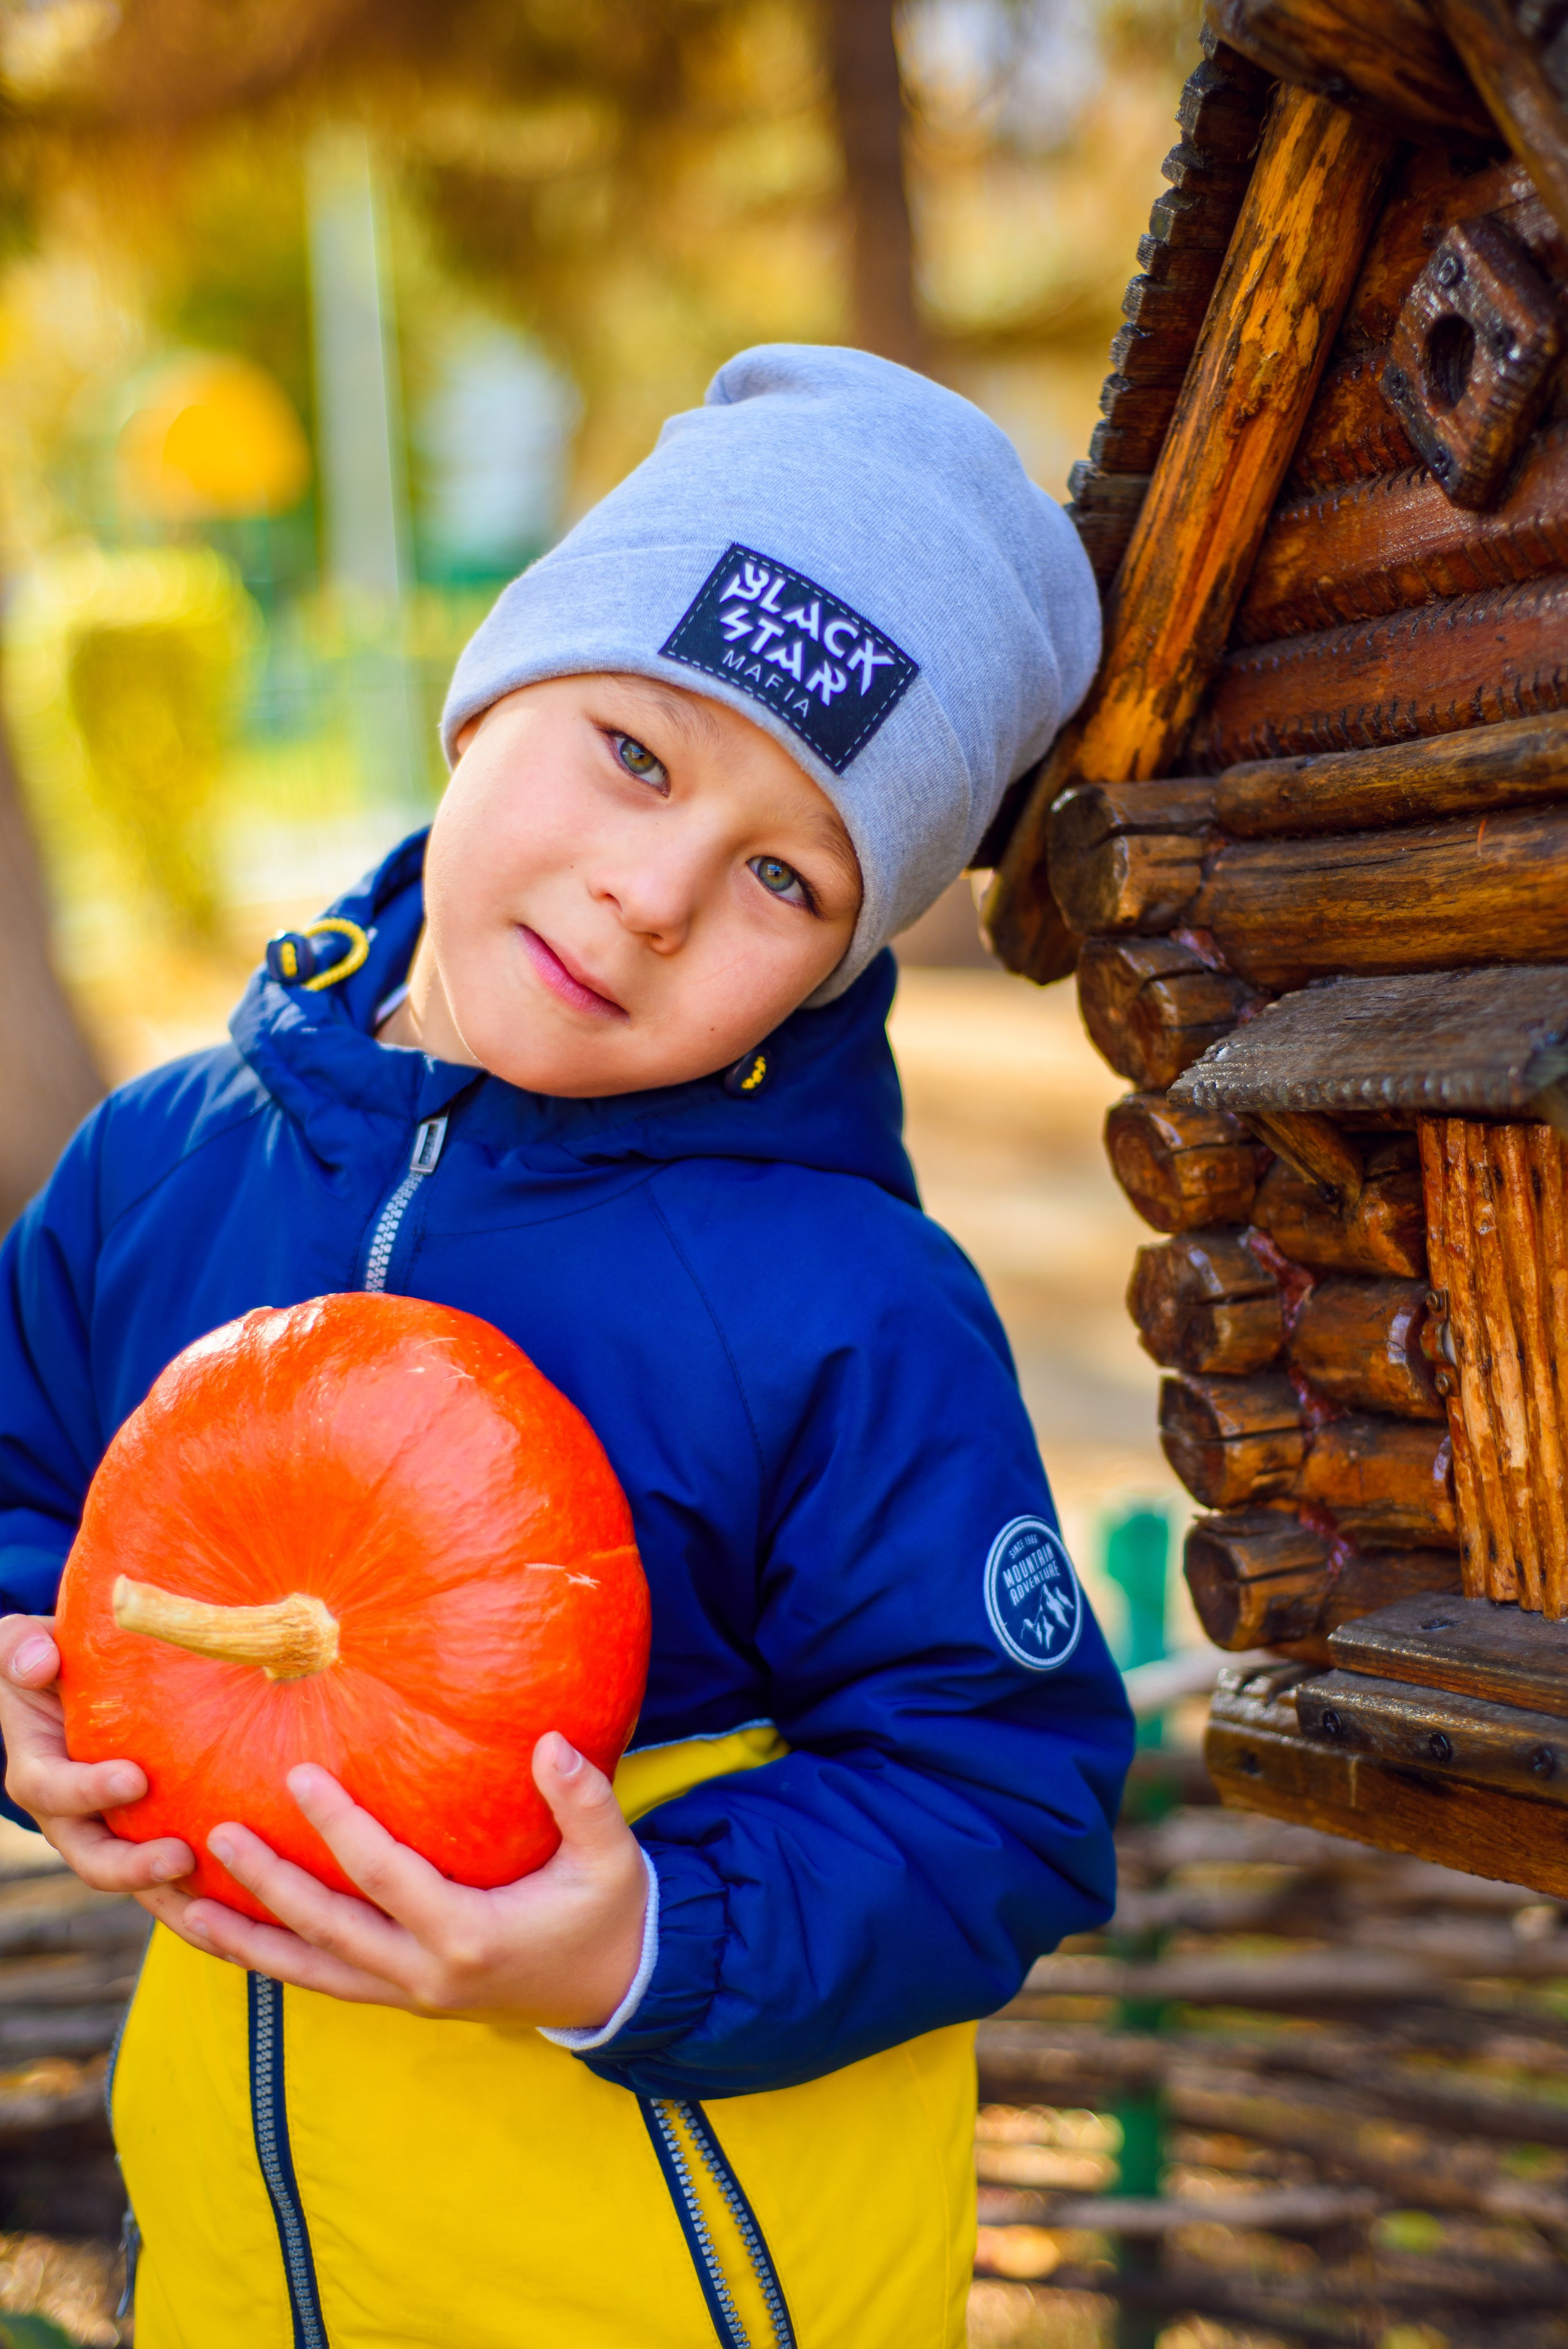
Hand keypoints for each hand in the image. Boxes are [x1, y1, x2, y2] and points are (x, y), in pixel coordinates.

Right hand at [0, 1615, 195, 1926]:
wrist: (71, 1686)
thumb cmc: (47, 1662)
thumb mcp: (22, 1646)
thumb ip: (23, 1650)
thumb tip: (40, 1661)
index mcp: (39, 1771)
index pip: (53, 1791)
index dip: (88, 1790)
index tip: (134, 1778)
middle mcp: (71, 1815)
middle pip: (94, 1858)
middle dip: (133, 1867)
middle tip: (180, 1857)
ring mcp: (110, 1832)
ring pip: (138, 1882)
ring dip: (176, 1900)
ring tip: (223, 1903)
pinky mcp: (148, 1838)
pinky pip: (173, 1880)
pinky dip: (206, 1899)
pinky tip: (252, 1906)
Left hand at [177, 1733, 648, 2028]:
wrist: (619, 1991)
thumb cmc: (611, 1913)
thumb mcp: (612, 1858)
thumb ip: (582, 1801)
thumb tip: (550, 1743)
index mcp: (469, 1936)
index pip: (384, 1875)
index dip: (337, 1827)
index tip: (296, 1776)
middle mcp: (426, 1975)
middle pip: (327, 1928)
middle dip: (267, 1882)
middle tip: (214, 1833)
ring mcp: (409, 1995)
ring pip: (309, 1972)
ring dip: (245, 1940)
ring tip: (183, 1909)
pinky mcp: (404, 1999)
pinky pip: (325, 1981)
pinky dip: (275, 1960)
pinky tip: (231, 1936)